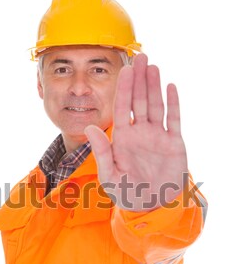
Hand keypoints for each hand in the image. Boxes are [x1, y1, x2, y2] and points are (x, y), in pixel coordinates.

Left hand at [84, 53, 187, 210]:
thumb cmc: (127, 194)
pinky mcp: (174, 143)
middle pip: (139, 101)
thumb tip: (89, 127)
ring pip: (156, 105)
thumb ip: (101, 152)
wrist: (151, 207)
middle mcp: (140, 133)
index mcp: (123, 138)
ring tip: (154, 66)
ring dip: (155, 86)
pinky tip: (171, 87)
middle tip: (142, 57)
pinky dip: (174, 104)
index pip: (122, 108)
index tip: (125, 69)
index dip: (124, 88)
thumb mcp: (110, 175)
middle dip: (140, 80)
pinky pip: (174, 119)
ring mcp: (157, 136)